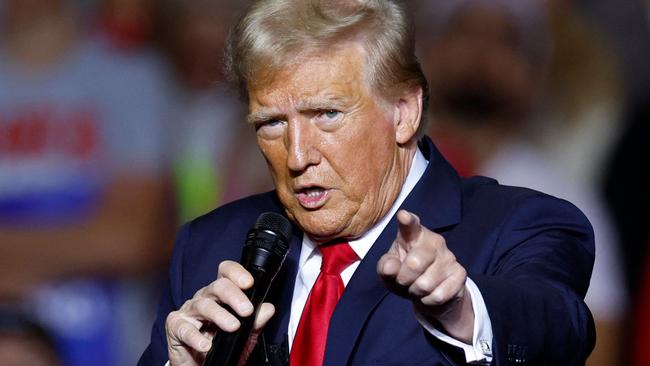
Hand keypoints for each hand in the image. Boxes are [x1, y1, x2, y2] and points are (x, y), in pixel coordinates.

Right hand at [165, 261, 274, 365]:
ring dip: (220, 315)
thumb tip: (268, 309)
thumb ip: (256, 322)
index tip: (249, 283)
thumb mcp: (244, 336)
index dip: (236, 273)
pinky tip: (206, 345)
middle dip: (234, 296)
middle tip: (247, 310)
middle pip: (217, 286)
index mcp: (220, 295)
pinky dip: (196, 337)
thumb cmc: (222, 348)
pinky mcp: (175, 326)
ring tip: (233, 326)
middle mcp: (204, 298)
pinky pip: (184, 328)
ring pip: (204, 305)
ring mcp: (189, 311)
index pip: (226, 273)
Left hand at [377, 210, 473, 342]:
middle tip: (404, 281)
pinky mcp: (460, 273)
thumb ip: (386, 267)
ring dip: (416, 292)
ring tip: (417, 287)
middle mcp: (434, 241)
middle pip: (414, 264)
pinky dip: (428, 300)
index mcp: (413, 235)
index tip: (403, 216)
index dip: (407, 221)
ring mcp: (449, 256)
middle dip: (404, 279)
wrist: (430, 293)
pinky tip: (430, 294)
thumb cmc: (405, 274)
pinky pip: (439, 295)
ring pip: (425, 284)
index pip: (410, 225)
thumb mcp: (390, 271)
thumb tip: (389, 268)